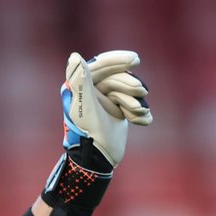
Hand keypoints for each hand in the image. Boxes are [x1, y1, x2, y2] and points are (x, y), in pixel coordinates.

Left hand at [62, 50, 152, 167]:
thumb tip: (74, 56)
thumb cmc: (88, 132)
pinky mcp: (117, 111)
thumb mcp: (84, 106)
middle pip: (116, 78)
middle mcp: (92, 92)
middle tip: (141, 92)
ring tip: (137, 113)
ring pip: (127, 91)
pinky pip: (133, 103)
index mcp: (80, 88)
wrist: (98, 159)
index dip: (116, 60)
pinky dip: (138, 112)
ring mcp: (105, 101)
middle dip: (129, 85)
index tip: (135, 60)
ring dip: (134, 102)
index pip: (100, 65)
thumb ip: (80, 81)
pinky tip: (141, 121)